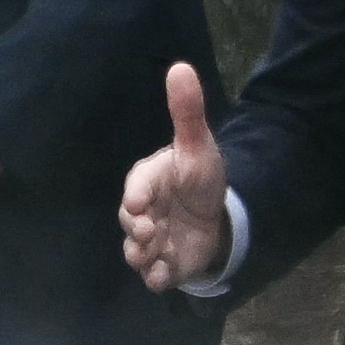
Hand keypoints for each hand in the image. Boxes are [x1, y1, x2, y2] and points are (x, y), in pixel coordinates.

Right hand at [120, 62, 229, 291]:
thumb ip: (187, 111)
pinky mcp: (163, 263)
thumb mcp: (198, 145)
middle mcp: (143, 211)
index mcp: (148, 180)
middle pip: (129, 222)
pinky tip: (166, 276)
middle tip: (149, 232)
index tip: (140, 204)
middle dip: (136, 230)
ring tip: (156, 257)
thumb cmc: (200, 177)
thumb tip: (180, 66)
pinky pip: (153, 275)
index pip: (137, 185)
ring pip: (135, 251)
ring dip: (142, 256)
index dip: (136, 195)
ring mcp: (151, 240)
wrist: (216, 216)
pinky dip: (157, 278)